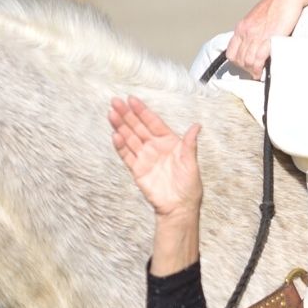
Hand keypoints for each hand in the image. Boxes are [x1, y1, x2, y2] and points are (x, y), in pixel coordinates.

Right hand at [108, 95, 201, 217]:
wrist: (179, 207)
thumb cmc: (189, 186)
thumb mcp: (191, 163)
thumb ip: (189, 144)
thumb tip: (196, 126)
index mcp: (169, 142)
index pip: (153, 122)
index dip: (142, 111)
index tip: (131, 99)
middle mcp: (155, 147)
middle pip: (138, 127)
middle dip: (127, 115)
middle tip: (115, 102)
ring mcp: (145, 158)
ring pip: (130, 138)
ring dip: (120, 126)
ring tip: (111, 114)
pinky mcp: (138, 170)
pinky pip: (127, 156)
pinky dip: (121, 146)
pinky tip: (115, 135)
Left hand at [226, 0, 307, 77]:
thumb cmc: (278, 5)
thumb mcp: (260, 18)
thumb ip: (255, 31)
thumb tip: (257, 45)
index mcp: (242, 26)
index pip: (231, 51)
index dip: (237, 62)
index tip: (246, 66)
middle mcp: (246, 31)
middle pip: (238, 59)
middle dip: (246, 69)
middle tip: (255, 72)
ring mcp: (255, 35)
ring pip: (247, 61)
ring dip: (253, 71)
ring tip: (260, 73)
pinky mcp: (268, 38)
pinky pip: (257, 59)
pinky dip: (259, 69)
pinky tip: (262, 72)